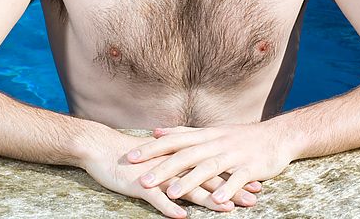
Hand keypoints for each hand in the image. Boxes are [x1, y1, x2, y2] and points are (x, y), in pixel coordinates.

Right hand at [79, 129, 259, 217]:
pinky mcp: (141, 184)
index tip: (256, 183)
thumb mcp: (162, 158)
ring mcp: (159, 174)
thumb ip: (181, 163)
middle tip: (254, 197)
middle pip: (208, 177)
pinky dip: (170, 207)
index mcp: (181, 157)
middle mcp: (175, 164)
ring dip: (208, 199)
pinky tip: (182, 217)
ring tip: (228, 208)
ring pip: (188, 188)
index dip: (234, 175)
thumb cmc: (133, 156)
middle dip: (231, 188)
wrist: (103, 148)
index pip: (213, 167)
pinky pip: (157, 198)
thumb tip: (200, 171)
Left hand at [126, 120, 293, 204]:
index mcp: (206, 135)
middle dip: (164, 167)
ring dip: (190, 181)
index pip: (175, 140)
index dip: (153, 148)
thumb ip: (185, 133)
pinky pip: (237, 179)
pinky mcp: (250, 168)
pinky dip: (227, 188)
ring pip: (208, 167)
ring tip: (172, 193)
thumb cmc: (240, 137)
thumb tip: (157, 130)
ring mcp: (233, 155)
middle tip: (144, 179)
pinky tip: (217, 200)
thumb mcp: (211, 131)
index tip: (132, 156)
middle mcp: (217, 143)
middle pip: (187, 154)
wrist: (276, 136)